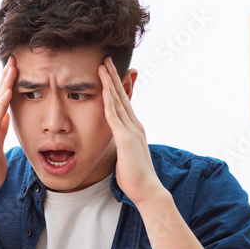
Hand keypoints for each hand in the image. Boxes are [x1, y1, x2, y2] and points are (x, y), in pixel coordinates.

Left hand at [99, 56, 165, 206]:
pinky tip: (104, 88)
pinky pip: (114, 116)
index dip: (116, 87)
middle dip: (113, 77)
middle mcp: (134, 125)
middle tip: (106, 60)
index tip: (109, 73)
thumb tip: (118, 147)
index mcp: (134, 129)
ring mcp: (131, 130)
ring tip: (102, 66)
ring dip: (110, 82)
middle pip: (122, 96)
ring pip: (118, 101)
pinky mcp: (126, 138)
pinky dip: (109, 100)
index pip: (123, 103)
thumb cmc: (135, 177)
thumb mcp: (126, 156)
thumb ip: (122, 147)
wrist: (147, 189)